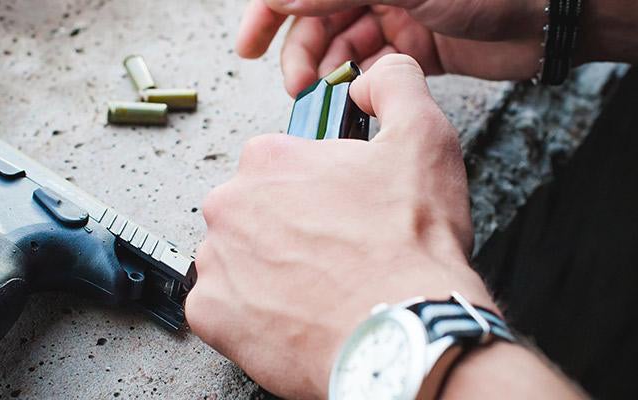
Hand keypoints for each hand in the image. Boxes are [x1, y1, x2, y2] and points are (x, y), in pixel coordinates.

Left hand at [187, 54, 493, 398]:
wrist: (401, 331)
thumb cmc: (408, 246)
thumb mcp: (424, 138)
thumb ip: (395, 86)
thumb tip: (373, 79)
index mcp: (268, 160)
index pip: (278, 165)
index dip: (316, 190)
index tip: (339, 213)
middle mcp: (229, 205)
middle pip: (252, 213)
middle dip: (286, 230)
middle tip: (333, 255)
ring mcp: (216, 262)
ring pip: (236, 259)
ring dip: (267, 271)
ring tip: (318, 289)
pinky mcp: (212, 316)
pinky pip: (222, 310)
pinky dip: (250, 315)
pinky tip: (292, 317)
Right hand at [236, 0, 546, 95]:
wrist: (551, 13)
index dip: (269, 11)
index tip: (249, 43)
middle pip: (317, 16)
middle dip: (300, 49)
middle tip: (297, 83)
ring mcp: (398, 14)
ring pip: (342, 45)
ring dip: (327, 69)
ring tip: (323, 91)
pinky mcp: (418, 48)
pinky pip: (372, 67)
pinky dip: (358, 80)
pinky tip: (353, 91)